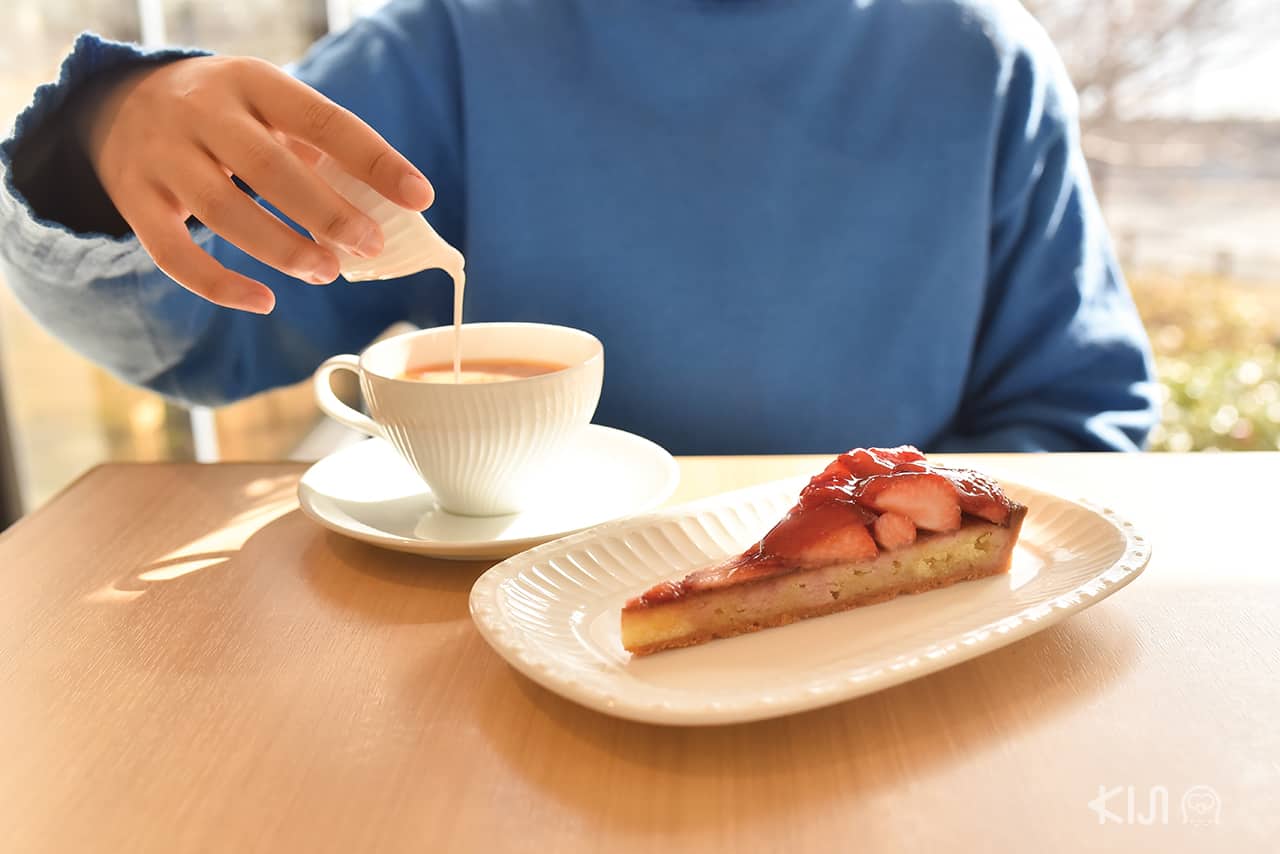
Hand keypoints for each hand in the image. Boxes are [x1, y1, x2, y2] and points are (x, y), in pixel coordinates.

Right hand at [75, 56, 434, 313]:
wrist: (119, 103)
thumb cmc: (226, 118)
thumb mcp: (269, 109)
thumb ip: (320, 152)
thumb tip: (388, 213)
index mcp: (252, 82)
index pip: (323, 120)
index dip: (375, 161)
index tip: (420, 196)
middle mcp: (203, 113)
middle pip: (269, 169)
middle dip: (328, 214)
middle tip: (370, 245)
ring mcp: (163, 156)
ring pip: (224, 213)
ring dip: (283, 250)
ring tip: (327, 272)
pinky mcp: (135, 200)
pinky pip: (173, 254)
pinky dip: (220, 286)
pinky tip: (263, 301)